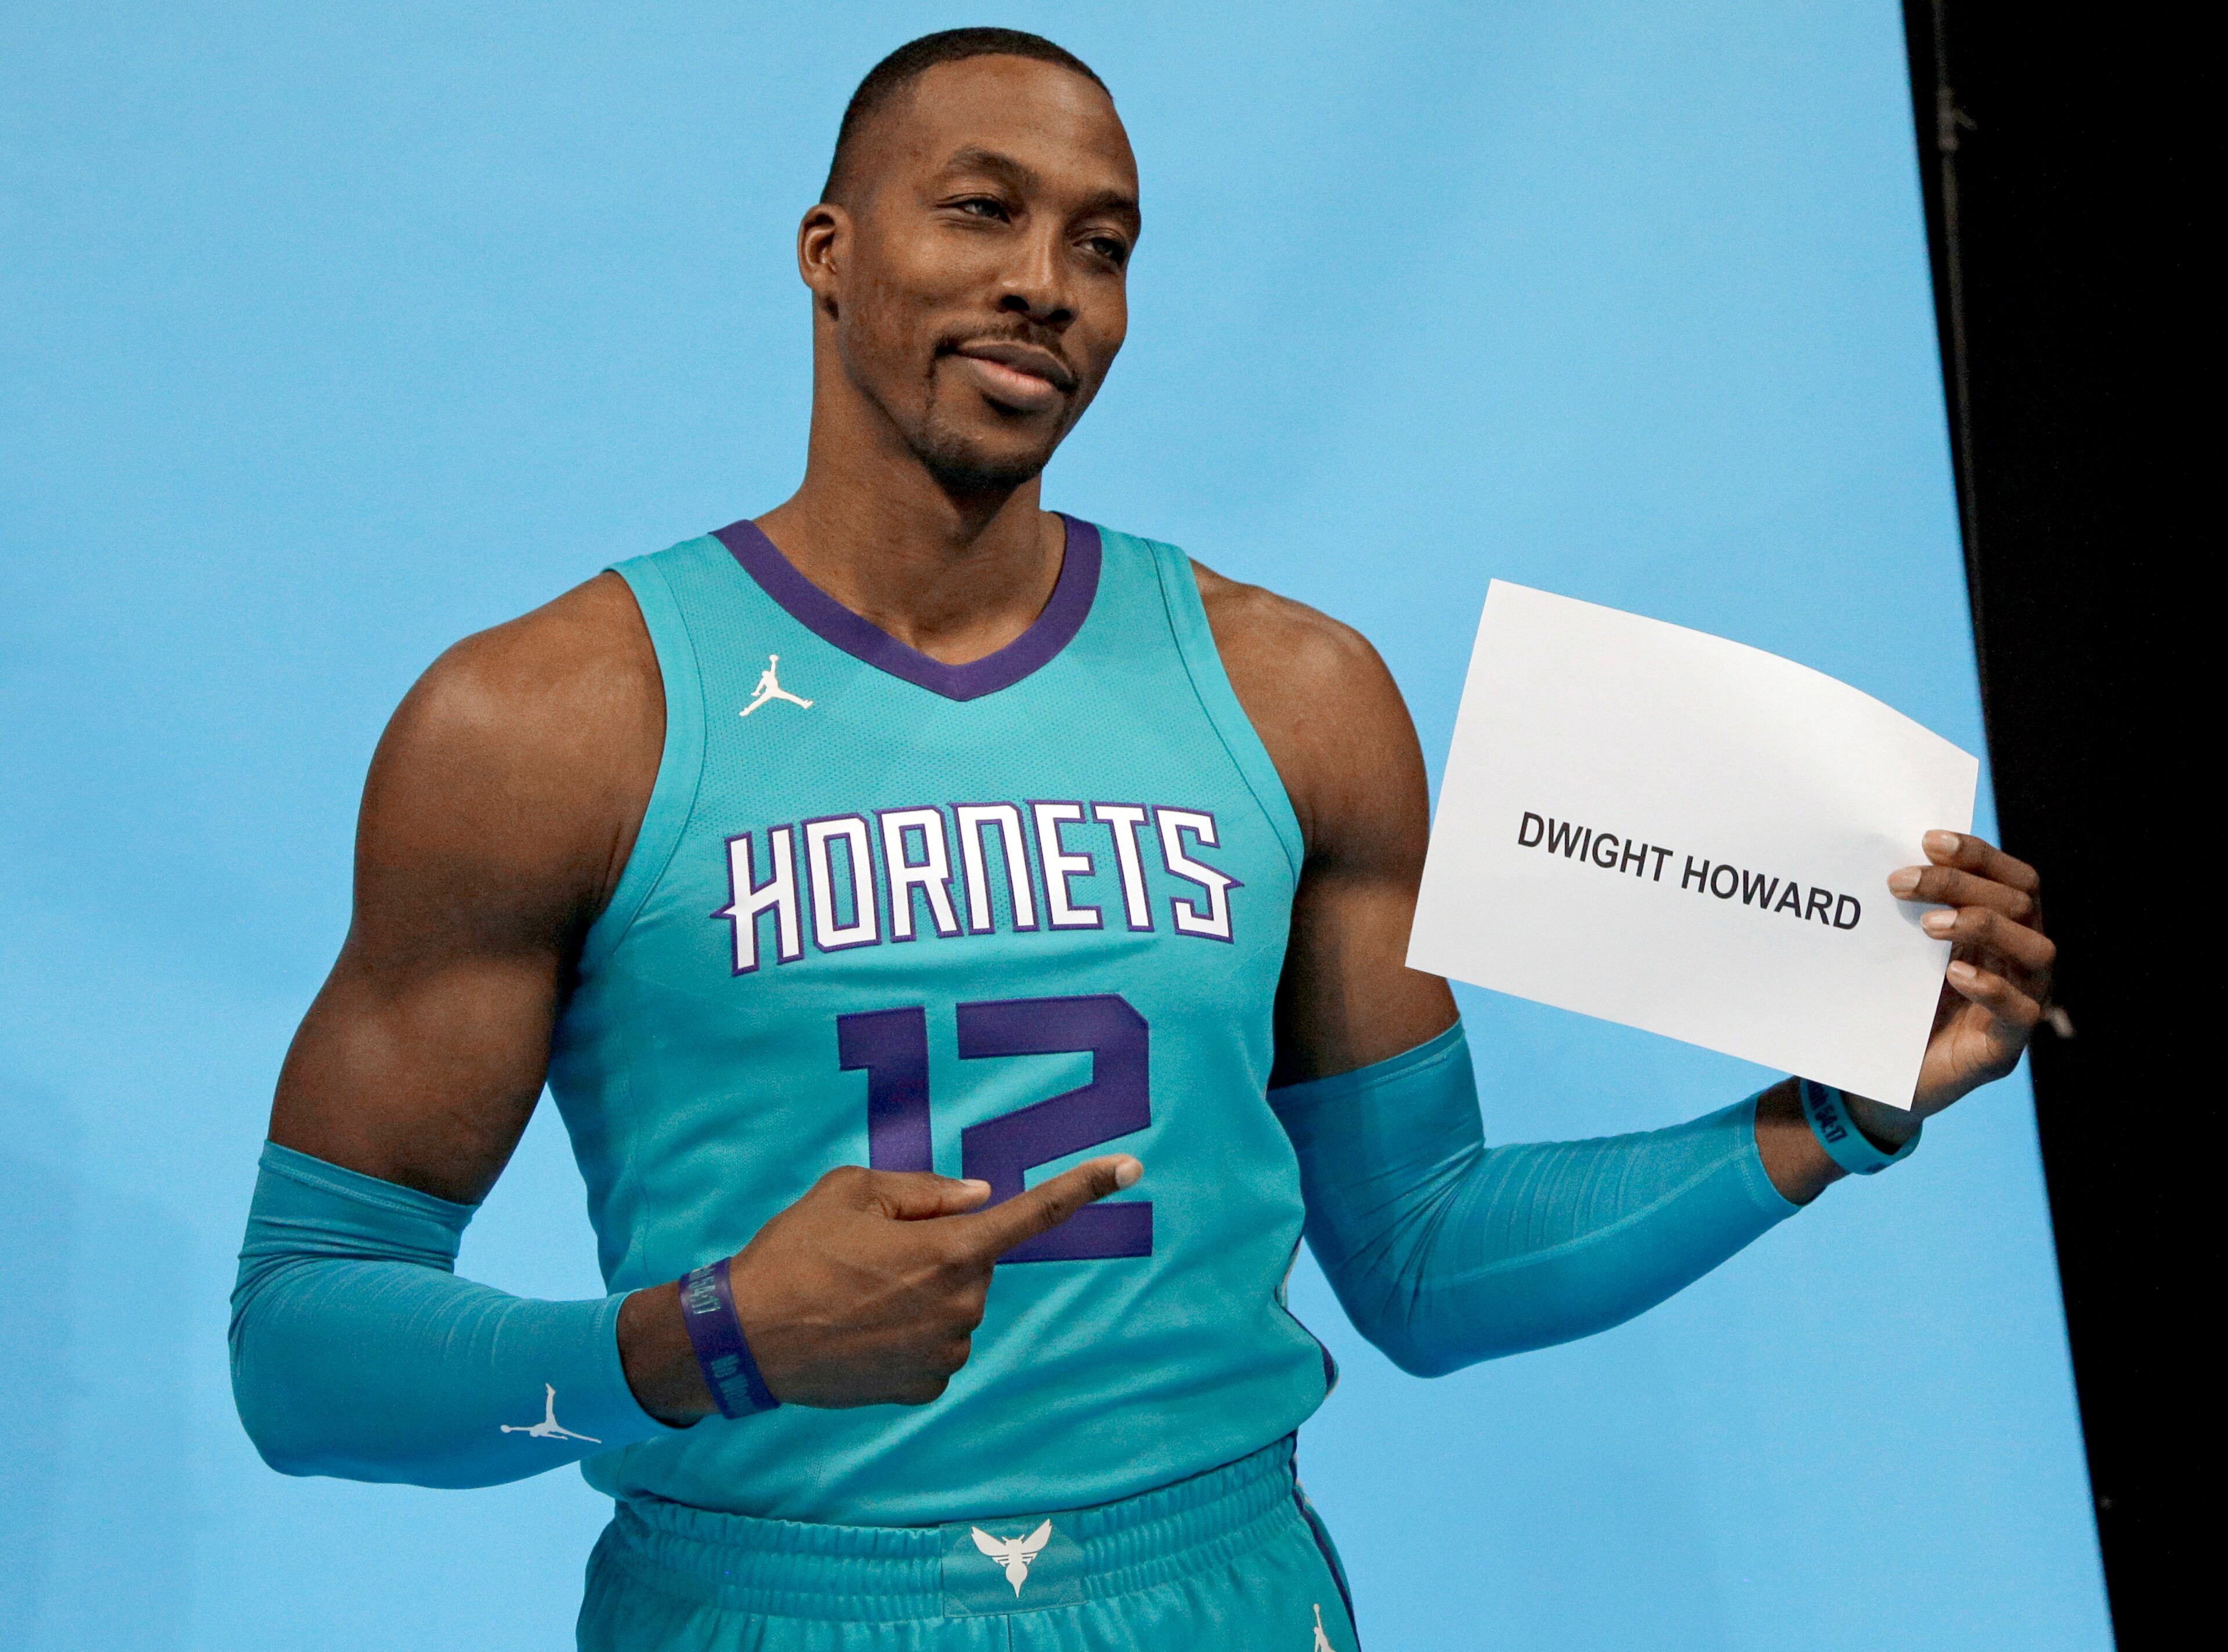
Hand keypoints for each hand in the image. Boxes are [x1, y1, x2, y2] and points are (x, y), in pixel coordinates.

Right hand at [703, 1156, 1139, 1411]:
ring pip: (954, 1306)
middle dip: (936, 1252)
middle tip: (868, 1255)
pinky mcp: (924, 1387)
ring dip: (920, 1295)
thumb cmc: (795, 1252)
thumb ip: (924, 1192)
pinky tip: (859, 1330)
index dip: (1084, 1186)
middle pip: (972, 1262)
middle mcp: (962, 1306)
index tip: (1131, 1165)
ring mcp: (946, 1354)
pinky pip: (934, 1346)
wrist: (745, 1338)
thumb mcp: (852, 1192)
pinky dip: (907, 1334)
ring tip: (852, 1294)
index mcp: (951, 1250)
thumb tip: (978, 1197)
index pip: (1033, 1214)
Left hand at [1883, 830, 2054, 1126]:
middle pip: (2021, 905)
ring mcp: (2023, 1003)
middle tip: (1901, 881)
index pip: (2013, 879)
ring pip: (2036, 951)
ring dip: (1983, 926)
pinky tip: (1955, 971)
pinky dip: (1991, 986)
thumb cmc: (1896, 1003)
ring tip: (1930, 925)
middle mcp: (2024, 962)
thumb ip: (1912, 912)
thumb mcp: (1904, 950)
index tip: (1929, 839)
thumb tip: (1888, 859)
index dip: (1979, 854)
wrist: (1880, 1079)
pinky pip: (2019, 1012)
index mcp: (2005, 931)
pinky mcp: (2005, 1048)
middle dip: (1962, 884)